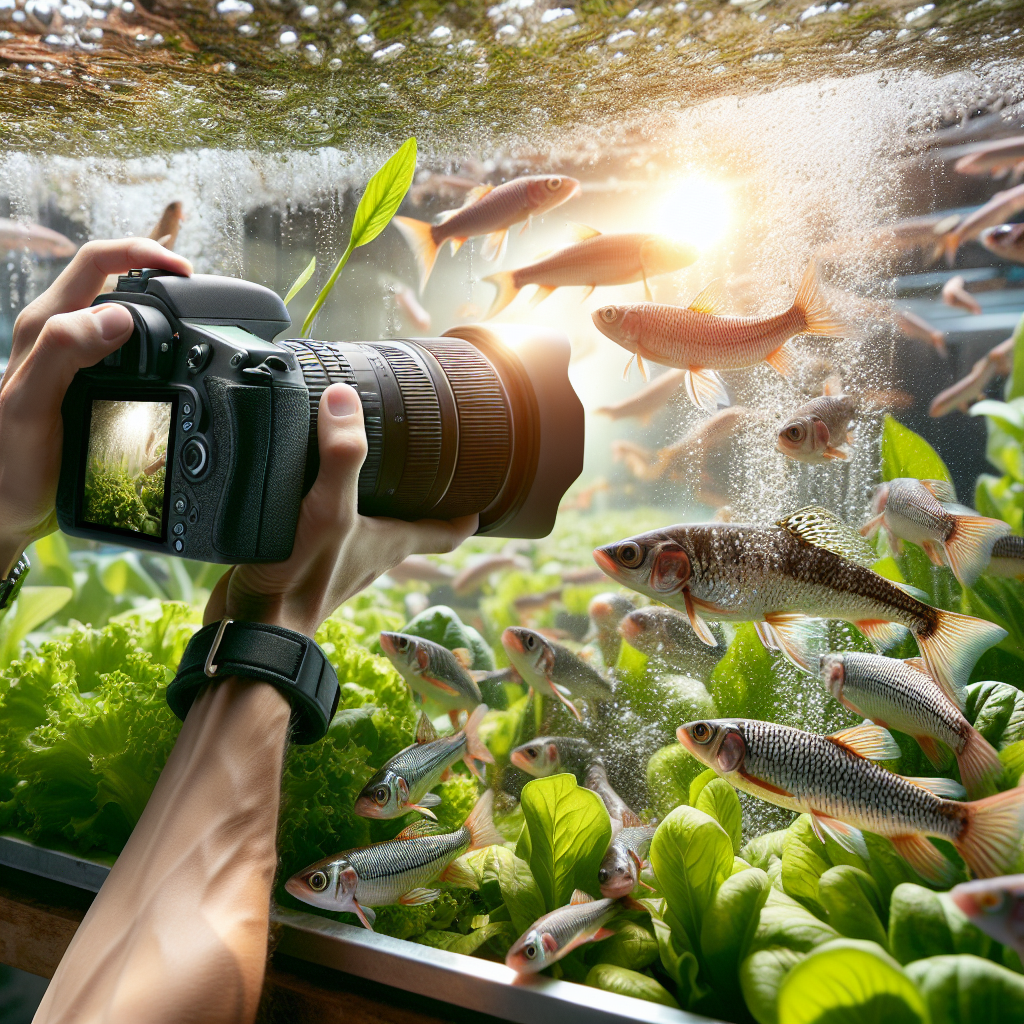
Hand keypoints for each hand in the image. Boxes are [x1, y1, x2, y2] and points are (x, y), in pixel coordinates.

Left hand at [0, 238, 191, 572]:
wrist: (7, 504)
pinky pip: (121, 344)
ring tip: (190, 325)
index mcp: (44, 326)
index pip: (97, 262)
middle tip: (197, 298)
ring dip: (155, 308)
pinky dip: (150, 344)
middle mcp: (55, 331)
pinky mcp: (83, 377)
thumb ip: (63, 353)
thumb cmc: (11, 462)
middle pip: (111, 277)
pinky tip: (167, 364)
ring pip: (117, 308)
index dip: (143, 255)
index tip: (185, 274)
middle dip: (157, 275)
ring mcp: (70, 354)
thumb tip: (116, 316)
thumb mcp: (31, 406)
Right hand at [204, 382, 476, 636]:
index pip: (447, 532)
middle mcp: (371, 551)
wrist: (251, 626)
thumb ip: (341, 456)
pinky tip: (306, 482)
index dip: (467, 514)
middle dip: (418, 496)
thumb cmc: (299, 579)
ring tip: (368, 462)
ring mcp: (338, 557)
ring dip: (372, 498)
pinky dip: (326, 504)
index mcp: (392, 543)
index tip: (482, 493)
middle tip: (423, 459)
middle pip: (410, 524)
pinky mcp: (303, 557)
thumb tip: (346, 399)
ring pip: (369, 524)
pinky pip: (326, 525)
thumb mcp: (329, 510)